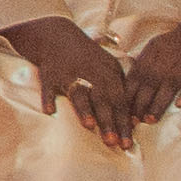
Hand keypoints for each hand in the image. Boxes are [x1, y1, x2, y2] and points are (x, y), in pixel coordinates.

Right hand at [12, 19, 141, 145]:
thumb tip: (132, 120)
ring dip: (84, 109)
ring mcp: (69, 74)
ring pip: (78, 93)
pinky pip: (48, 88)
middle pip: (102, 100)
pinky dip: (48, 98)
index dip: (124, 122)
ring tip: (89, 125)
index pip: (120, 101)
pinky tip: (50, 111)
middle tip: (113, 142)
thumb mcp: (110, 68)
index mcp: (109, 73)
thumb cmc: (89, 59)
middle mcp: (91, 73)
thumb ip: (120, 90)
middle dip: (108, 121)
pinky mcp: (49, 74)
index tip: (128, 143)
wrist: (58, 37)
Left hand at [119, 19, 180, 123]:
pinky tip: (180, 105)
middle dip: (140, 104)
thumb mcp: (153, 48)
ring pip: (169, 88)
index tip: (124, 112)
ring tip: (150, 119)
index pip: (136, 78)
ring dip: (158, 104)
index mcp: (151, 57)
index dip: (129, 96)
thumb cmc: (174, 46)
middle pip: (149, 85)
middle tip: (135, 122)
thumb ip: (141, 65)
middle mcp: (166, 63)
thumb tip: (125, 86)